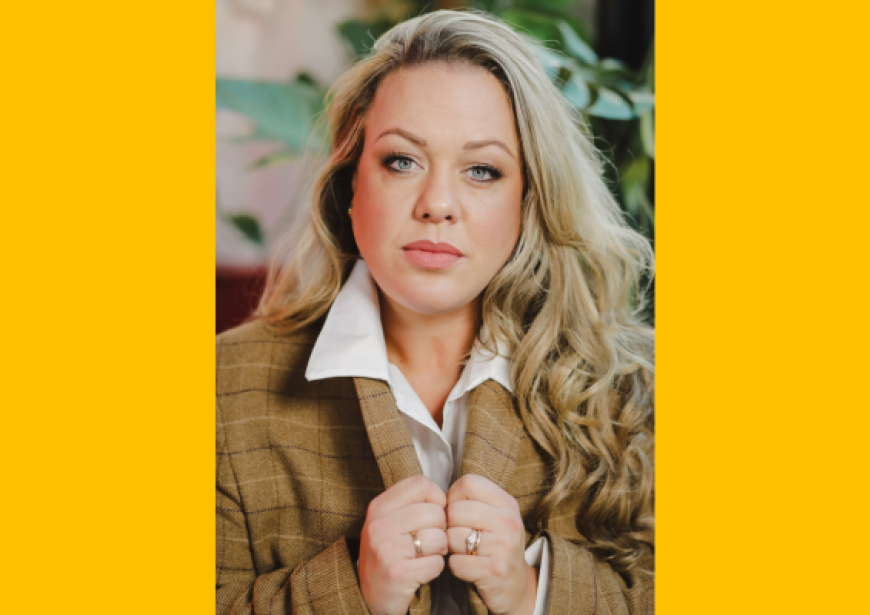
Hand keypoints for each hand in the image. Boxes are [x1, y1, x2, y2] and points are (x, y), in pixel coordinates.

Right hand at [358, 476, 448, 614]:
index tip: (434, 512)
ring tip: (426, 555)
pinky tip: (422, 570)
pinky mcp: (398, 573)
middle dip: (440, 528)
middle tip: (429, 540)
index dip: (437, 498)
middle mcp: (379, 525)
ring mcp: (386, 549)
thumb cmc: (388, 553)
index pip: (421, 484)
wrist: (369, 595)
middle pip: (435, 512)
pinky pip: (436, 563)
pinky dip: (435, 568)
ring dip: (439, 550)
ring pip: (439, 537)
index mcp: (379, 506)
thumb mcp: (389, 521)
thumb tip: (446, 496)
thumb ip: (411, 503)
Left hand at [445, 474, 536, 614]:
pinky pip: (456, 562)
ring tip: (460, 551)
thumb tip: (437, 496)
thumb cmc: (496, 546)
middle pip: (456, 510)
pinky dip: (454, 566)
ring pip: (453, 536)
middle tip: (455, 535)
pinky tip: (465, 566)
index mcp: (507, 503)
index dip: (453, 496)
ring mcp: (503, 546)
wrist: (516, 586)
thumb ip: (472, 501)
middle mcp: (508, 521)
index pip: (468, 483)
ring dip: (449, 547)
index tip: (454, 511)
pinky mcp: (494, 571)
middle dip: (448, 524)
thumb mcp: (494, 516)